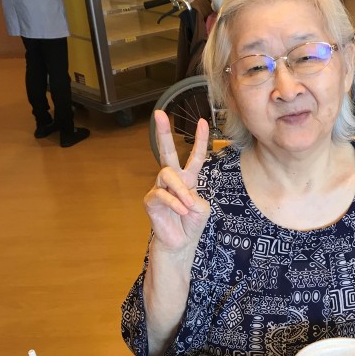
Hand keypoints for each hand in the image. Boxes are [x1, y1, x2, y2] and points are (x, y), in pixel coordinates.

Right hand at [144, 110, 210, 251]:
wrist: (180, 242)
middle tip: (159, 113)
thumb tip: (183, 194)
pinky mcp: (151, 200)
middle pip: (167, 151)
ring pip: (167, 174)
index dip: (200, 140)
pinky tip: (181, 211)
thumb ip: (196, 198)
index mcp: (188, 179)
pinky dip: (175, 203)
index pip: (195, 156)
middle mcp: (173, 180)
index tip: (203, 122)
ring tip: (187, 206)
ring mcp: (160, 188)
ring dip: (180, 190)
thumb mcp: (202, 209)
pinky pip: (161, 194)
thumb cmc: (191, 223)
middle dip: (163, 132)